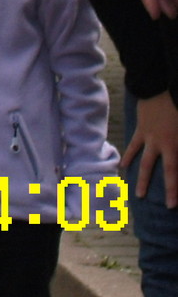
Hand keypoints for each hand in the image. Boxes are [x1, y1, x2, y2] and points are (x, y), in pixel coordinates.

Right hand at [125, 91, 177, 207]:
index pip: (176, 170)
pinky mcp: (141, 131)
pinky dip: (129, 156)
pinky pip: (134, 146)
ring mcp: (149, 138)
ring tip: (139, 194)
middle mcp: (162, 145)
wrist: (156, 88)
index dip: (176, 188)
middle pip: (164, 171)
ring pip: (145, 162)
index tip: (174, 203)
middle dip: (168, 189)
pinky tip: (124, 166)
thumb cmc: (175, 106)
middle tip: (168, 207)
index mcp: (175, 144)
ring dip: (143, 179)